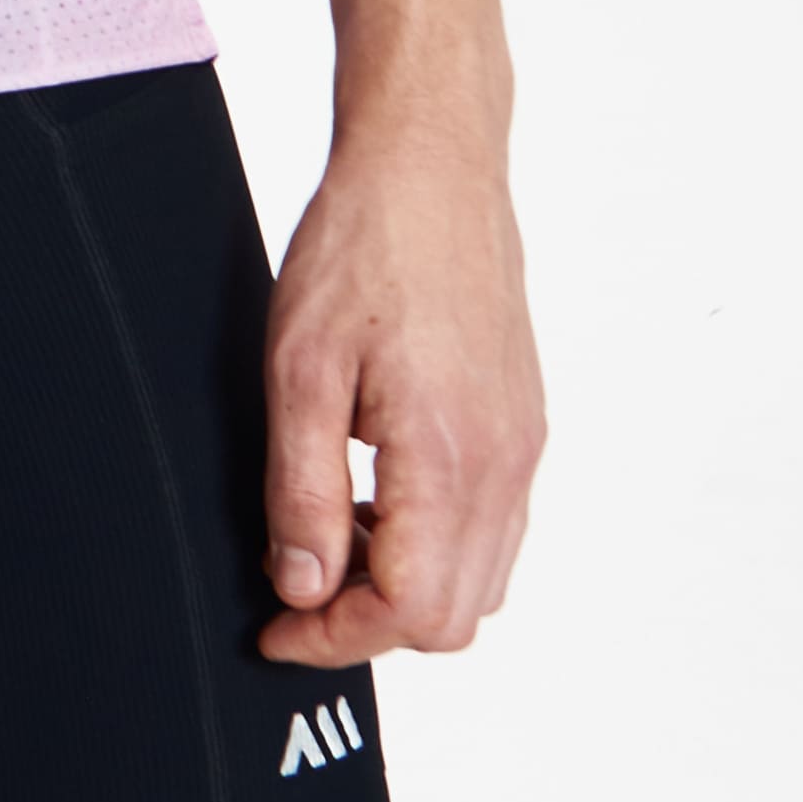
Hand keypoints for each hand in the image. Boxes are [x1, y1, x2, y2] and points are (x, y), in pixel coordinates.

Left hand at [257, 102, 543, 668]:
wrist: (433, 164)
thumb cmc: (367, 244)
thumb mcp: (300, 369)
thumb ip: (303, 492)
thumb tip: (303, 585)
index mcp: (450, 455)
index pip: (408, 610)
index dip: (334, 638)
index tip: (278, 627)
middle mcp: (504, 463)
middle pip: (454, 616)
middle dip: (369, 623)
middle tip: (297, 587)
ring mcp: (523, 446)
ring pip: (482, 580)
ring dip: (406, 585)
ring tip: (334, 534)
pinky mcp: (524, 425)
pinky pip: (494, 528)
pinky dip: (437, 545)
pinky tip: (379, 495)